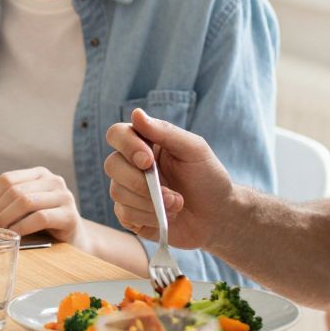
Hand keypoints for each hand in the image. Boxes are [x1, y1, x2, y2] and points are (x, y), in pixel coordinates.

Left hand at [0, 167, 83, 245]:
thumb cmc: (43, 223)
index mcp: (39, 174)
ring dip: (5, 218)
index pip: (7, 179)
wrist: (72, 240)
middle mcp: (53, 181)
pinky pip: (40, 218)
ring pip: (26, 202)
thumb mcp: (20, 207)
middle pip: (15, 190)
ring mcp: (64, 197)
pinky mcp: (70, 216)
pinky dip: (21, 227)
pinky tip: (12, 236)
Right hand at [102, 109, 235, 249]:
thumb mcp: (194, 149)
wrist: (218, 215)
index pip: (117, 135)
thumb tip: (136, 113)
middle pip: (112, 165)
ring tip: (177, 204)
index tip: (148, 161)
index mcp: (145, 143)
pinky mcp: (130, 215)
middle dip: (139, 181)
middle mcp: (131, 165)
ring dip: (150, 202)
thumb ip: (165, 131)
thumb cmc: (207, 177)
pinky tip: (167, 217)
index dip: (127, 146)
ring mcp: (129, 190)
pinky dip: (148, 217)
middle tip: (169, 192)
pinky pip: (125, 214)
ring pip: (117, 192)